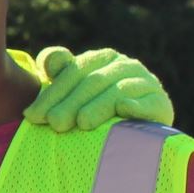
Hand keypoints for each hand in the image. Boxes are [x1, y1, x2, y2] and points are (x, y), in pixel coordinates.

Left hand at [22, 47, 173, 132]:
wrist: (134, 133)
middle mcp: (125, 66)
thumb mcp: (73, 91)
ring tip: (82, 123)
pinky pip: (148, 103)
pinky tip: (124, 110)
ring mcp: (145, 83)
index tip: (33, 115)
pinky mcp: (160, 103)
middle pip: (93, 82)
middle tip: (54, 124)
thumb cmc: (92, 110)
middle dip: (70, 103)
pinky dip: (137, 106)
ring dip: (98, 106)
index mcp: (101, 59)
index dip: (52, 93)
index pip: (74, 71)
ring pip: (117, 91)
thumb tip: (49, 64)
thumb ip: (60, 72)